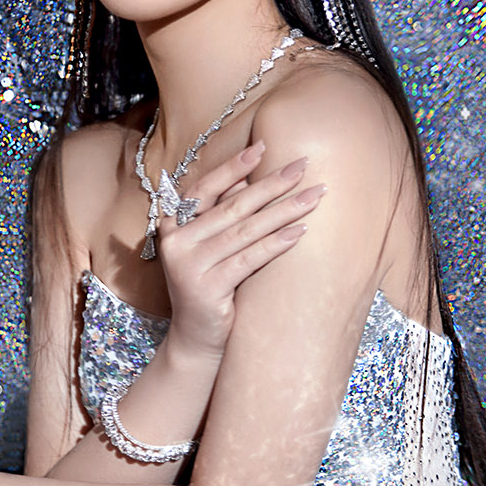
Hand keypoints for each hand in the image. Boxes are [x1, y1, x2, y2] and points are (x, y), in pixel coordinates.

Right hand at [157, 141, 323, 359]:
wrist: (197, 338)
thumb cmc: (209, 286)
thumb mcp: (209, 247)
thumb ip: (220, 214)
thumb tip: (246, 176)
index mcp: (172, 226)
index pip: (205, 188)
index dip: (233, 167)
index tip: (263, 147)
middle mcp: (176, 242)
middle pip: (232, 207)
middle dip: (271, 184)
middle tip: (303, 166)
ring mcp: (189, 266)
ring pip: (245, 230)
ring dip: (283, 210)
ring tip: (314, 196)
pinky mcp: (207, 288)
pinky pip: (250, 258)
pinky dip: (277, 243)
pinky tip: (300, 231)